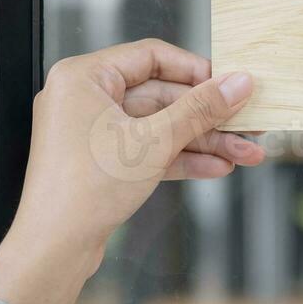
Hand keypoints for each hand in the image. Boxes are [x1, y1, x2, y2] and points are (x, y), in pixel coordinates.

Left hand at [0, 39, 263, 303]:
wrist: (54, 247)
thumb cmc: (85, 188)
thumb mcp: (154, 142)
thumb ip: (200, 109)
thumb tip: (238, 83)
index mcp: (84, 77)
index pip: (152, 56)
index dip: (196, 70)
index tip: (231, 84)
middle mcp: (86, 98)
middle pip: (162, 96)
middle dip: (208, 117)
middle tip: (248, 126)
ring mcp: (93, 132)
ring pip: (160, 126)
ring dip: (203, 141)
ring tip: (244, 155)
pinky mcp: (103, 161)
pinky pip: (148, 149)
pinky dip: (181, 158)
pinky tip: (217, 167)